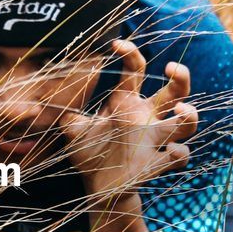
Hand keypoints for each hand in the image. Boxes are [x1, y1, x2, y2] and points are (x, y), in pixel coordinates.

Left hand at [58, 38, 198, 201]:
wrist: (97, 187)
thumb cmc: (90, 153)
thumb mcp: (73, 128)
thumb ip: (63, 108)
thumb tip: (43, 92)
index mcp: (127, 103)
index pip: (136, 70)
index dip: (131, 53)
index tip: (117, 44)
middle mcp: (146, 118)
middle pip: (176, 90)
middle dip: (181, 76)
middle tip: (171, 67)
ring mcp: (155, 140)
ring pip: (186, 123)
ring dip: (189, 115)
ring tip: (180, 110)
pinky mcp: (157, 163)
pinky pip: (180, 155)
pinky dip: (180, 152)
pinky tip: (172, 151)